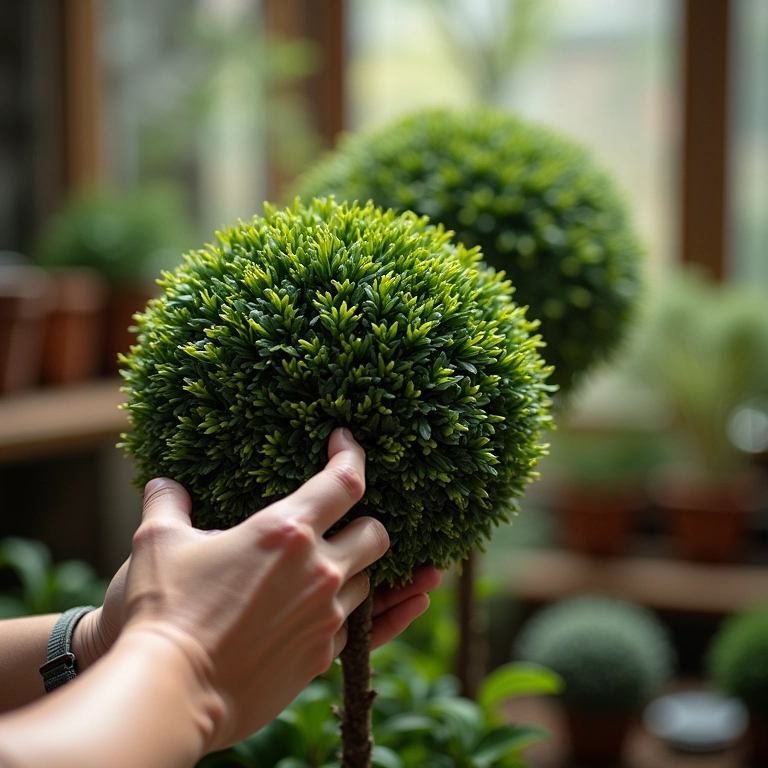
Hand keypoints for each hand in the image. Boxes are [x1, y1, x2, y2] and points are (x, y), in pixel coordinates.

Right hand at [116, 428, 408, 749]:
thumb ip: (168, 504)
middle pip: (377, 534)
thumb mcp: (157, 543)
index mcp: (286, 532)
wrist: (170, 693)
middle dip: (366, 522)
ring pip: (369, 582)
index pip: (344, 481)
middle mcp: (319, 571)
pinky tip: (392, 606)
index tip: (345, 441)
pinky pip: (366, 629)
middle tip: (342, 522)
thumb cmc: (163, 611)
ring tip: (332, 568)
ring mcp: (326, 616)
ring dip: (355, 570)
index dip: (352, 454)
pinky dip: (370, 614)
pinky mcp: (323, 655)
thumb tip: (163, 483)